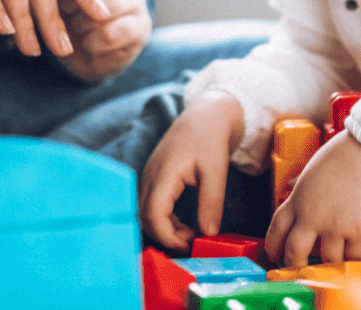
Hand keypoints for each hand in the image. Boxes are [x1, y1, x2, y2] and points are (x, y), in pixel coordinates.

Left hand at [56, 0, 150, 81]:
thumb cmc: (62, 11)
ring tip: (75, 28)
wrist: (84, 50)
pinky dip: (91, 43)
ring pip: (101, 9)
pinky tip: (88, 44)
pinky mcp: (142, 26)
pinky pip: (110, 34)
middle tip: (60, 14)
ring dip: (79, 24)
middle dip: (67, 1)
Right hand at [139, 91, 243, 250]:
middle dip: (165, 236)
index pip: (153, 215)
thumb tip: (208, 234)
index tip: (189, 244)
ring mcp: (150, 177)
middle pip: (145, 217)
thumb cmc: (210, 138)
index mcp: (163, 174)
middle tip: (191, 242)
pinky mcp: (154, 179)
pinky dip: (164, 219)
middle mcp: (150, 176)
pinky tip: (184, 223)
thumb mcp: (216, 171)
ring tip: (190, 233)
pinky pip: (151, 205)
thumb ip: (211, 203)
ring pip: (146, 213)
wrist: (205, 115)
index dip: (168, 236)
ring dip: (164, 228)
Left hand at [265, 131, 360, 267]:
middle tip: (299, 268)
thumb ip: (306, 189)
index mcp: (299, 198)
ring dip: (330, 260)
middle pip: (295, 251)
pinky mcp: (360, 233)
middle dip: (294, 264)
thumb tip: (301, 196)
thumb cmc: (348, 152)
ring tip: (335, 258)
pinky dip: (354, 258)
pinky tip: (355, 253)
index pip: (277, 228)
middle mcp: (312, 216)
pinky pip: (353, 257)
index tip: (274, 253)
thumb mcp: (314, 169)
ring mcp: (336, 227)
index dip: (273, 244)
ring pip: (327, 259)